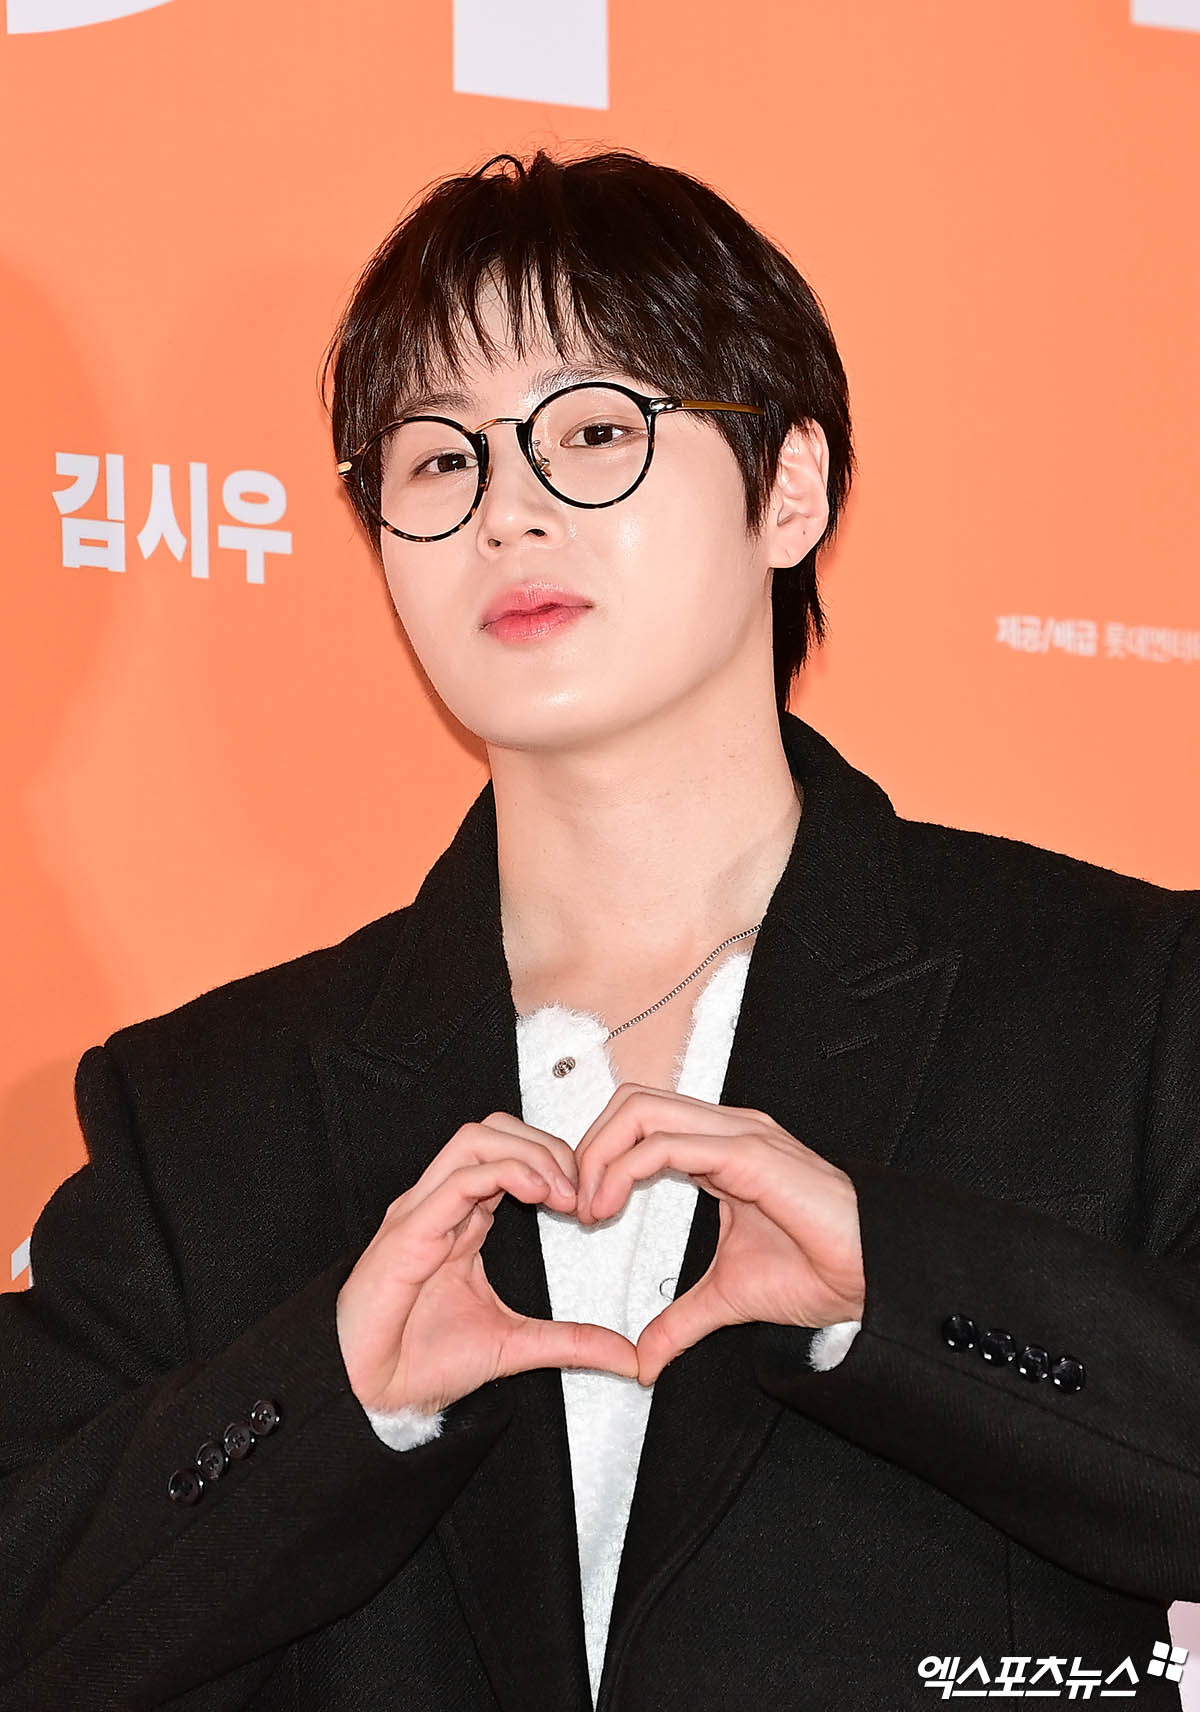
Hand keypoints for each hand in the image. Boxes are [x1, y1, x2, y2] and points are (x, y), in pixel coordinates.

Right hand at [336, 1113, 637, 1416]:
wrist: (371, 1395)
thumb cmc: (421, 1362)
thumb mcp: (516, 1346)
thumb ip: (571, 1342)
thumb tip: (624, 1355)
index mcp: (461, 1220)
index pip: (507, 1154)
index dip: (553, 1162)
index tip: (587, 1201)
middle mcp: (440, 1206)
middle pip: (493, 1131)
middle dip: (546, 1145)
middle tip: (580, 1187)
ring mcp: (421, 1212)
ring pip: (475, 1140)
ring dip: (529, 1153)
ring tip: (561, 1189)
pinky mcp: (408, 1231)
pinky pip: (457, 1180)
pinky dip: (505, 1173)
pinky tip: (536, 1193)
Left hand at [573, 1085, 864, 1384]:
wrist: (871, 1279)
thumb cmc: (820, 1271)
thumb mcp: (727, 1298)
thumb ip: (679, 1320)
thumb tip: (645, 1358)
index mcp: (719, 1149)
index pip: (639, 1121)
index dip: (599, 1156)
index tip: (582, 1210)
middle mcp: (725, 1130)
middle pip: (631, 1101)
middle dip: (589, 1146)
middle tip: (576, 1203)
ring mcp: (737, 1134)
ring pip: (641, 1109)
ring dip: (599, 1154)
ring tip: (589, 1206)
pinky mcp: (748, 1153)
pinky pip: (668, 1144)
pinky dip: (625, 1169)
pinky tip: (611, 1205)